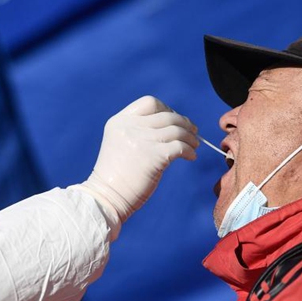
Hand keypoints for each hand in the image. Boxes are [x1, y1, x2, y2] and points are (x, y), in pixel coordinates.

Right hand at [79, 96, 198, 224]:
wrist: (107, 197)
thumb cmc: (115, 175)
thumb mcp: (120, 143)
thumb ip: (138, 131)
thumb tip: (173, 126)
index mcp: (120, 121)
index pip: (150, 103)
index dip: (166, 109)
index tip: (174, 121)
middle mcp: (130, 127)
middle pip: (167, 115)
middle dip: (184, 123)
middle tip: (193, 132)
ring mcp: (142, 140)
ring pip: (177, 130)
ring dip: (190, 137)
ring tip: (195, 146)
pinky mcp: (154, 156)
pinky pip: (180, 147)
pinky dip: (190, 150)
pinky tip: (191, 157)